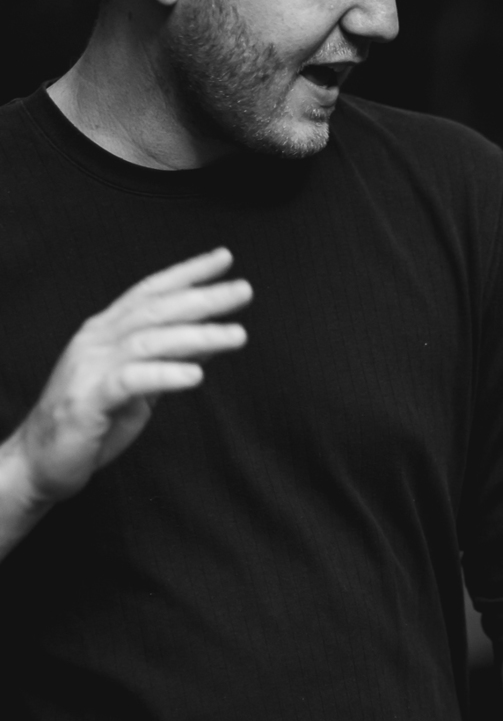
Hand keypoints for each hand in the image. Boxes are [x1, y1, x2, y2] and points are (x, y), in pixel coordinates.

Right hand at [10, 247, 250, 507]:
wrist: (41, 461)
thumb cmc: (92, 422)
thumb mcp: (139, 386)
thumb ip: (167, 359)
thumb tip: (209, 338)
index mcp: (107, 332)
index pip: (150, 291)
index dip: (187, 273)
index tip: (224, 258)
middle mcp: (97, 341)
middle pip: (155, 309)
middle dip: (202, 297)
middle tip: (243, 291)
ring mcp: (90, 368)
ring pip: (149, 340)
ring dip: (197, 335)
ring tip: (237, 336)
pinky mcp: (88, 400)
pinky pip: (131, 381)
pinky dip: (165, 374)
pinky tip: (195, 375)